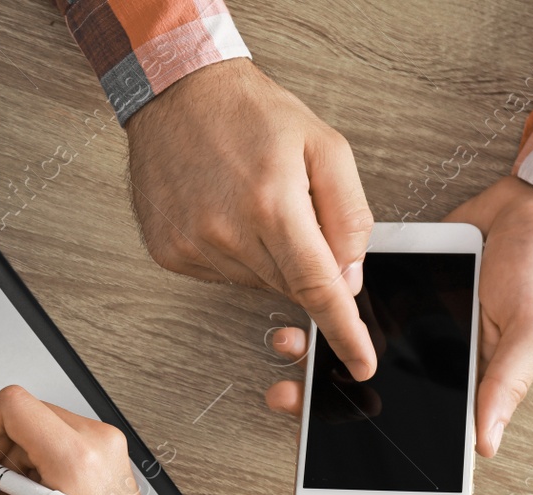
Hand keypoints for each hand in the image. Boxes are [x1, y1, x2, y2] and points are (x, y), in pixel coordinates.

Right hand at [125, 58, 377, 378]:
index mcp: (273, 204)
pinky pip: (222, 275)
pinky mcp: (171, 254)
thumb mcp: (325, 146)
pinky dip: (236, 254)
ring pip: (256, 284)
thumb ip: (349, 215)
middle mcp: (228, 232)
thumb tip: (349, 277)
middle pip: (288, 287)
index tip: (361, 363)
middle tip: (296, 216)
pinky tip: (227, 212)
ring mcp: (193, 247)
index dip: (344, 332)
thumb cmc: (251, 114)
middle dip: (306, 266)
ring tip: (255, 202)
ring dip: (269, 257)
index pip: (318, 288)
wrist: (178, 94)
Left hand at [261, 178, 532, 456]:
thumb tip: (487, 443)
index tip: (325, 441)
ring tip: (288, 344)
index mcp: (465, 380)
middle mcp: (430, 357)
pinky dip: (330, 303)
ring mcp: (410, 322)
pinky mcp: (397, 287)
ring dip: (318, 347)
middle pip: (367, 385)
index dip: (366, 431)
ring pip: (353, 345)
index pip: (410, 421)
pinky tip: (306, 304)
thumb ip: (506, 385)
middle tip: (287, 394)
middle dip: (323, 393)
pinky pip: (357, 300)